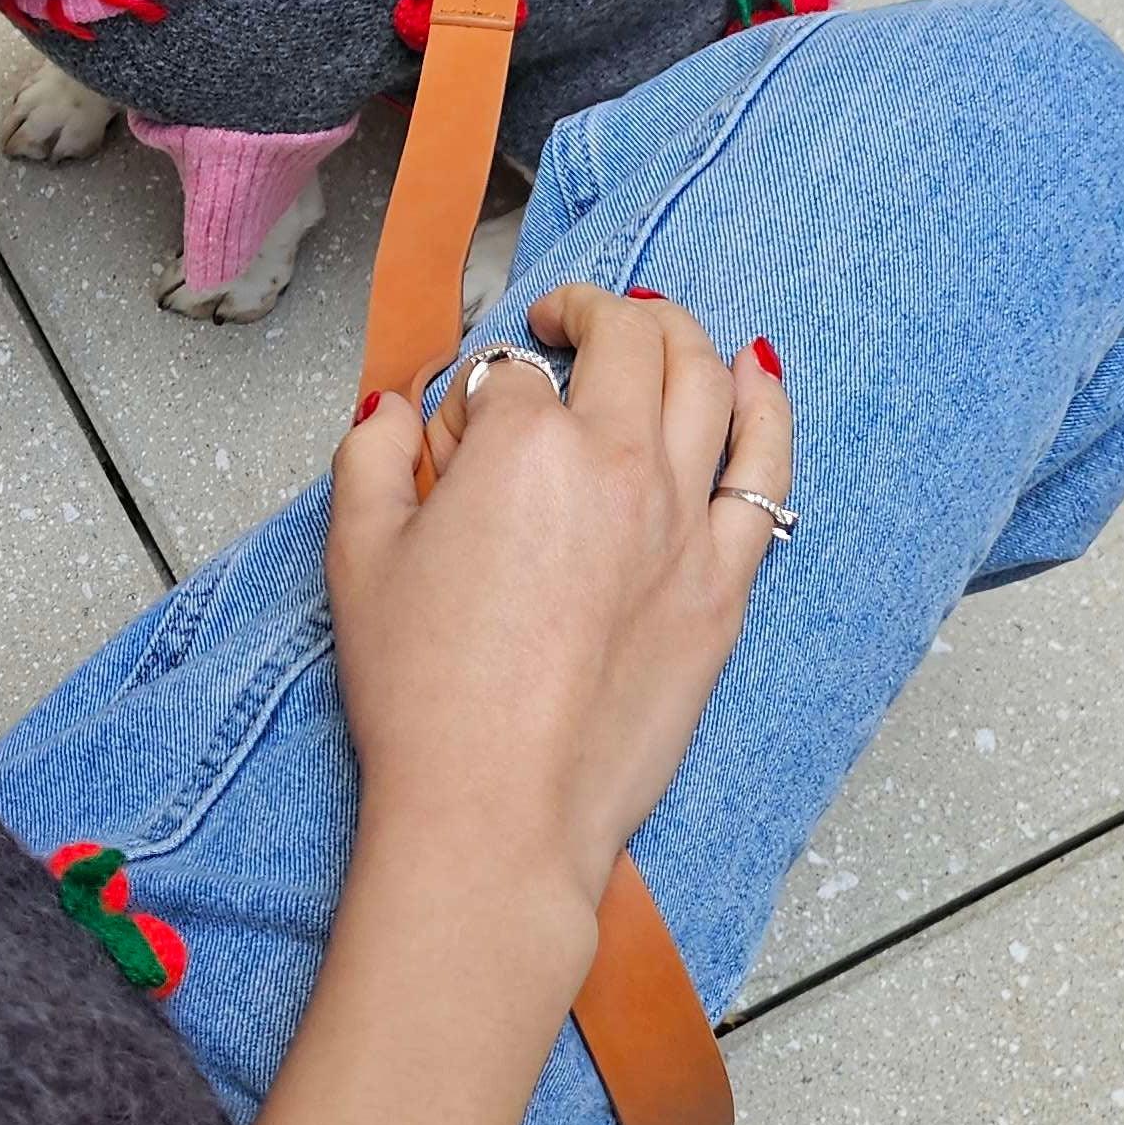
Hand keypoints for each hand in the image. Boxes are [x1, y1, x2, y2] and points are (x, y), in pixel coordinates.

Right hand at [324, 288, 790, 924]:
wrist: (498, 812)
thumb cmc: (426, 698)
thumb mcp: (357, 557)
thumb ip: (371, 455)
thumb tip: (393, 413)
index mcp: (523, 444)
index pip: (508, 372)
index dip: (473, 396)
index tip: (455, 440)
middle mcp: (617, 463)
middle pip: (628, 338)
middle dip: (589, 312)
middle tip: (562, 323)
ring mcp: (682, 521)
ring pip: (707, 378)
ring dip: (675, 334)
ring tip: (649, 331)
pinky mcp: (723, 582)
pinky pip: (766, 466)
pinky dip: (765, 405)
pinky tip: (754, 373)